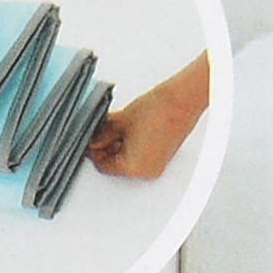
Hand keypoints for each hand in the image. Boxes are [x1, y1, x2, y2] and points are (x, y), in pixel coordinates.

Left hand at [87, 55, 213, 181]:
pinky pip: (139, 155)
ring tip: (118, 125)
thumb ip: (101, 135)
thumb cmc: (157, 110)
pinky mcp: (162, 156)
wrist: (182, 100)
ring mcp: (156, 165)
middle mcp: (146, 172)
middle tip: (102, 130)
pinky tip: (130, 128)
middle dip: (106, 146)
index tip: (90, 139)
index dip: (93, 150)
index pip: (103, 166)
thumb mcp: (119, 121)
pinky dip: (131, 144)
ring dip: (118, 144)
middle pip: (115, 164)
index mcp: (133, 168)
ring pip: (127, 159)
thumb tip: (93, 140)